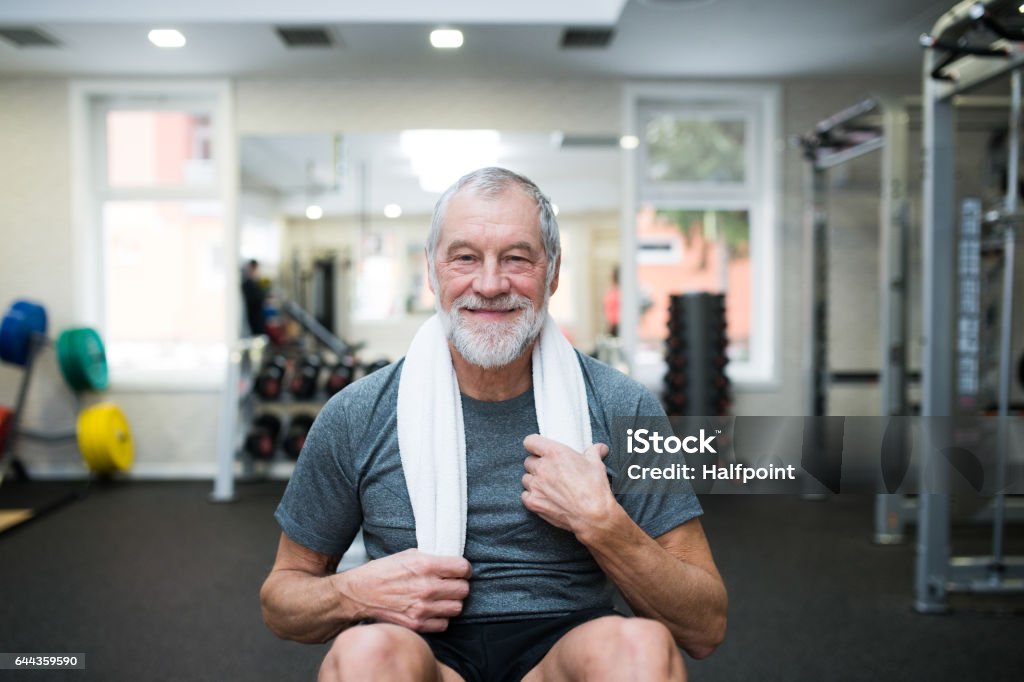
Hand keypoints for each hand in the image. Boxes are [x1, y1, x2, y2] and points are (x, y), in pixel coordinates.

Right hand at [334, 548, 470, 631]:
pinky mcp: (416, 625)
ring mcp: (422, 608)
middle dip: (459, 586)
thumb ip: (431, 558)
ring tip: (441, 598)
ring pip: (457, 608)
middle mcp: (426, 587)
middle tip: (450, 584)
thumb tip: (451, 562)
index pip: (463, 568)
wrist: (358, 594)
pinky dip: (440, 618)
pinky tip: (431, 610)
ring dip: (451, 603)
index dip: (463, 569)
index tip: (459, 571)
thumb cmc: (381, 572)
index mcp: (424, 565)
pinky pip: (444, 624)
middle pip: (463, 590)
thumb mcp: (407, 555)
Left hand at [521, 434, 616, 537]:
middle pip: (529, 461)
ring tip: (547, 485)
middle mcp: (542, 468)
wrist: (593, 516)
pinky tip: (544, 497)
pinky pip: (525, 495)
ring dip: (534, 480)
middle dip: (537, 465)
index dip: (534, 445)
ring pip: (526, 478)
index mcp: (555, 453)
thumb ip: (594, 452)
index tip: (538, 448)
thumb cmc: (594, 490)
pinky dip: (532, 496)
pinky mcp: (533, 502)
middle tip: (550, 470)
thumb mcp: (596, 464)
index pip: (530, 441)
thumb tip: (599, 448)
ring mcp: (536, 486)